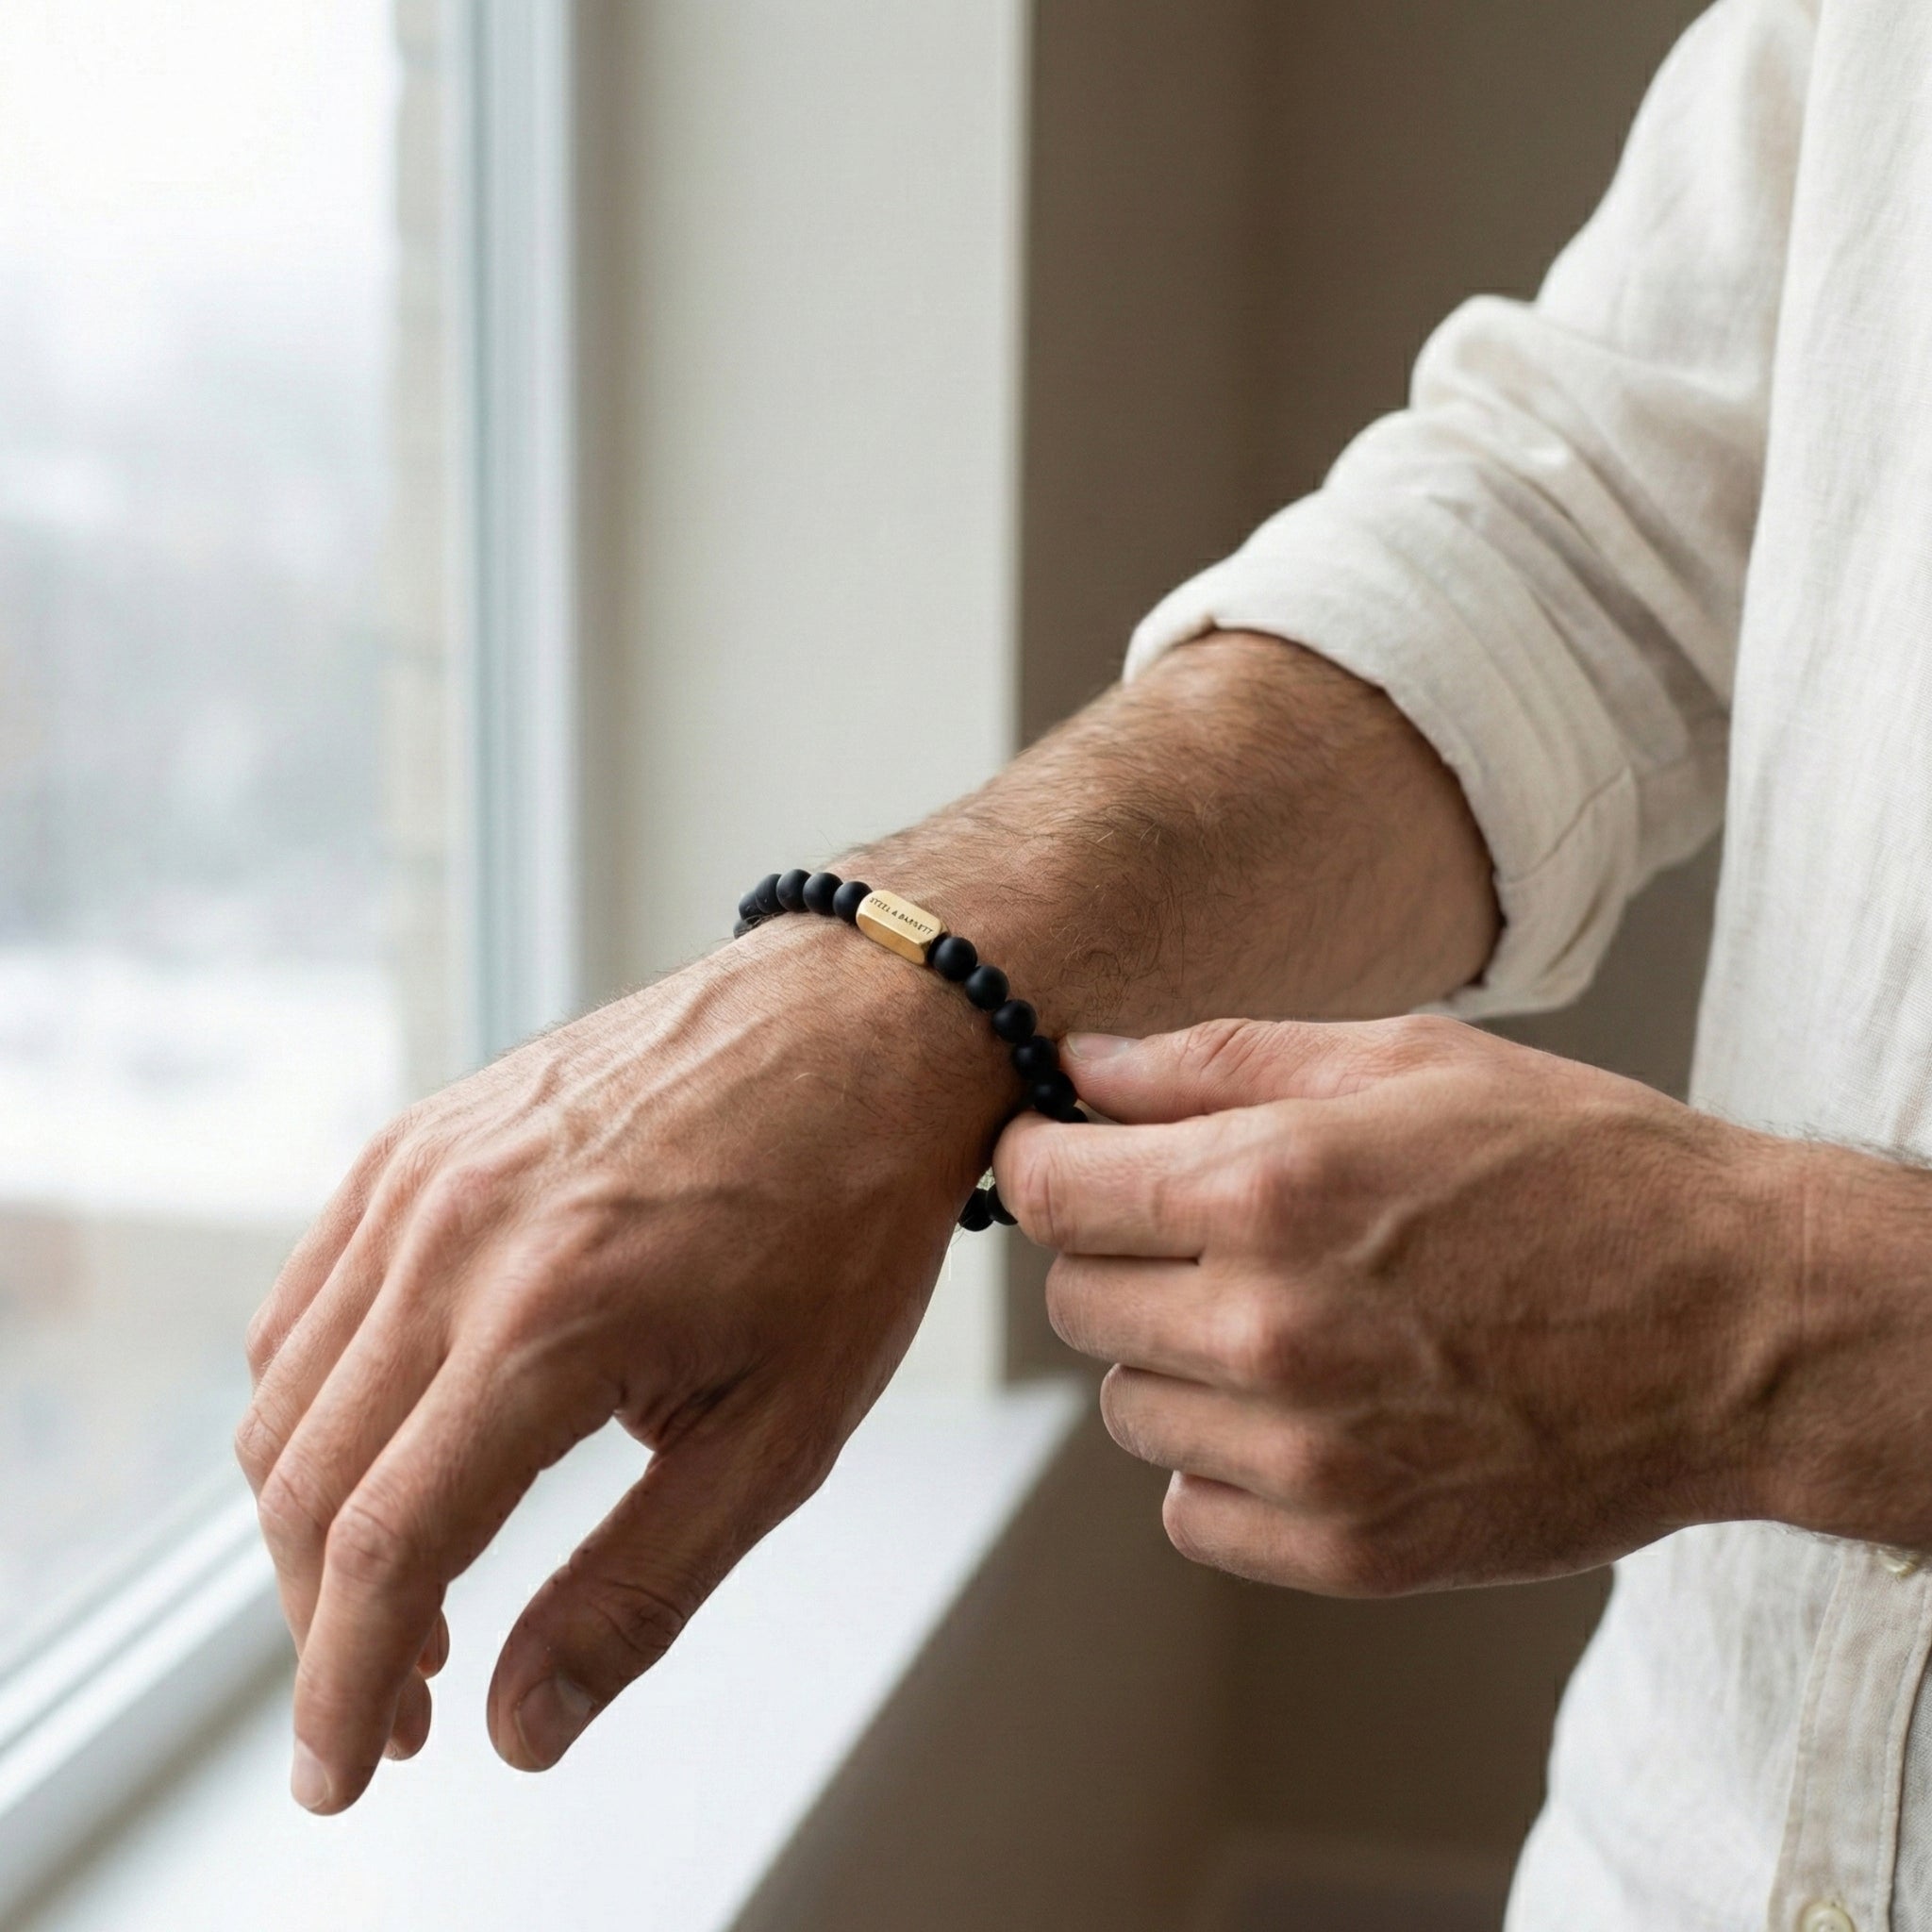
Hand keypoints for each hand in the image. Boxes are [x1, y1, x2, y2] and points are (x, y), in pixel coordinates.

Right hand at [235, 916, 1005, 1812]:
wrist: (859, 1022)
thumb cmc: (850, 1210)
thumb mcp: (786, 1429)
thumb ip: (640, 1587)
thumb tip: (519, 1726)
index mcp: (551, 1314)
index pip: (388, 1547)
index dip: (347, 1686)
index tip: (339, 1776)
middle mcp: (454, 1234)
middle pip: (310, 1484)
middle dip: (332, 1626)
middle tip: (405, 1705)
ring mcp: (422, 1173)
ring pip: (290, 1398)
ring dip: (320, 1522)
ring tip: (412, 1592)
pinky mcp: (418, 1140)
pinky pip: (312, 1302)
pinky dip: (321, 1406)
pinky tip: (395, 1449)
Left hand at [994, 1015, 1806, 1595]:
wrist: (1742, 1325)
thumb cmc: (1582, 1169)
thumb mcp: (1403, 1060)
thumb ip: (1216, 1061)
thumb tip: (1083, 1067)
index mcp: (1267, 1190)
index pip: (1047, 1188)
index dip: (1037, 1159)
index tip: (1060, 1155)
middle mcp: (1266, 1330)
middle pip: (1074, 1300)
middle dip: (1112, 1251)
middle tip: (1196, 1229)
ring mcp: (1305, 1456)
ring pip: (1127, 1408)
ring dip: (1172, 1359)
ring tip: (1283, 1317)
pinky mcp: (1348, 1550)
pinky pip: (1191, 1510)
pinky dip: (1221, 1461)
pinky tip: (1305, 1409)